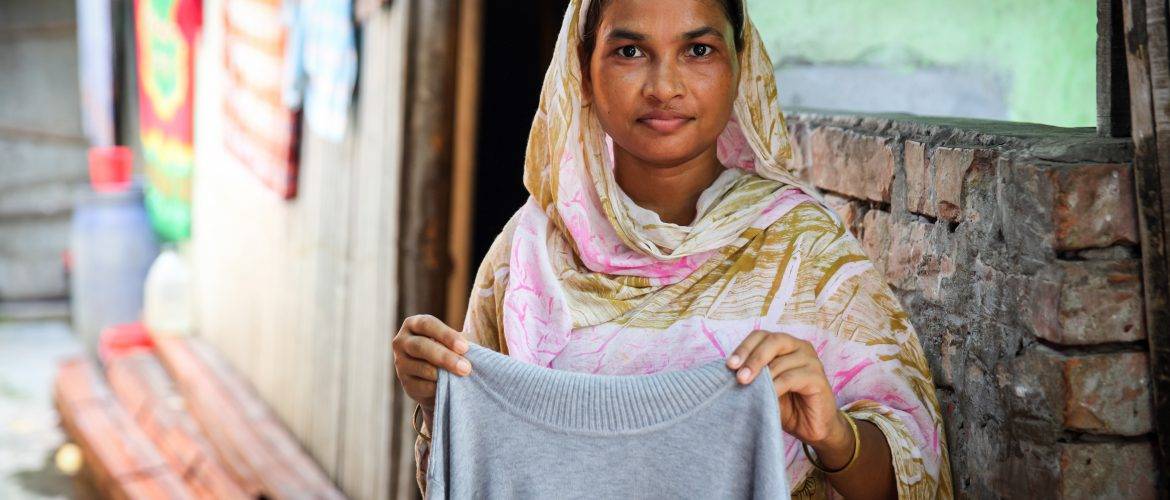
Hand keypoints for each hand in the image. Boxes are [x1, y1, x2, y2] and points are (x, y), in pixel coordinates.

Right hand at [392, 314, 472, 414]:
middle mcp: (402, 341)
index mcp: (413, 324)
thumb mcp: (453, 341)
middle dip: (445, 357)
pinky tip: (449, 386)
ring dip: (443, 374)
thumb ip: (458, 342)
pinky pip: (420, 386)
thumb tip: (470, 350)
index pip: (427, 324)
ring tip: (461, 376)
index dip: (446, 335)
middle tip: (466, 367)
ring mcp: (400, 363)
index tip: (465, 348)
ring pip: (421, 368)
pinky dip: (436, 387)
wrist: (438, 376)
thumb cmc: (449, 349)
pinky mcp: (405, 383)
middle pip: (420, 346)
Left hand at [726, 330, 853, 464]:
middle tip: (740, 377)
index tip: (729, 365)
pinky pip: (791, 378)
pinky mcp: (818, 378)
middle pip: (772, 341)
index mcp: (785, 345)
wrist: (811, 428)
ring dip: (762, 376)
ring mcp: (811, 361)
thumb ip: (753, 376)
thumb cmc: (787, 405)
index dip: (744, 347)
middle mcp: (800, 347)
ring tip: (749, 389)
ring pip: (781, 361)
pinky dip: (775, 386)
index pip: (761, 335)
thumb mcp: (765, 388)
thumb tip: (730, 372)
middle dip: (752, 358)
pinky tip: (767, 396)